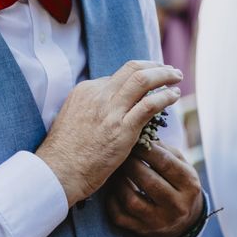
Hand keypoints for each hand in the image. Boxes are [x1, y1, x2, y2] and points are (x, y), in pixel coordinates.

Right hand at [36, 61, 182, 206]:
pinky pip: (149, 105)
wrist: (59, 171)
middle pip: (132, 68)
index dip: (137, 76)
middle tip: (169, 70)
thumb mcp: (73, 117)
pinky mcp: (122, 129)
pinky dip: (165, 96)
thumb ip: (91, 107)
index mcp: (86, 90)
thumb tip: (109, 107)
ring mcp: (110, 111)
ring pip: (143, 80)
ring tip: (177, 77)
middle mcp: (98, 95)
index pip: (118, 76)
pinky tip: (174, 96)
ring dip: (164, 75)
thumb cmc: (65, 152)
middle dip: (155, 65)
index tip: (150, 80)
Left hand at [106, 140, 202, 236]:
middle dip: (131, 163)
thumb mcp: (182, 165)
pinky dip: (112, 200)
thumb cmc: (179, 183)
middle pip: (148, 181)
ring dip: (120, 181)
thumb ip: (165, 150)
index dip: (146, 149)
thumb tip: (141, 134)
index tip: (134, 139)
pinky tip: (114, 188)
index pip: (165, 163)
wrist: (184, 221)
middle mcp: (177, 206)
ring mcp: (159, 222)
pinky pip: (120, 216)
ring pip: (132, 200)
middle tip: (122, 153)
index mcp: (190, 186)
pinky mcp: (142, 231)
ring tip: (118, 169)